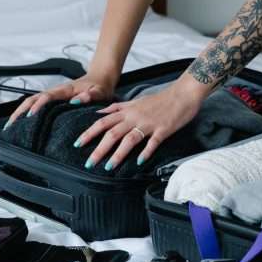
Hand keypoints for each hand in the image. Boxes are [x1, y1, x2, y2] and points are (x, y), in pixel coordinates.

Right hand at [5, 70, 115, 127]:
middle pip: (32, 99)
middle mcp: (56, 91)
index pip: (47, 97)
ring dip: (20, 112)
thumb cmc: (100, 86)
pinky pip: (36, 105)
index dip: (37, 106)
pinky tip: (22, 123)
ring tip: (11, 127)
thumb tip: (76, 101)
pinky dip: (26, 113)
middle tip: (11, 125)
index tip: (30, 116)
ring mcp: (53, 95)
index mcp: (65, 90)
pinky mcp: (53, 100)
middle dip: (20, 111)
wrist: (100, 78)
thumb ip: (90, 96)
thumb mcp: (100, 92)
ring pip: (31, 102)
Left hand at [76, 77, 207, 170]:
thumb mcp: (136, 101)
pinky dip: (145, 152)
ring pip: (129, 139)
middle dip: (99, 149)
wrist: (183, 93)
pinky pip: (152, 142)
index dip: (89, 133)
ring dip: (118, 154)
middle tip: (88, 163)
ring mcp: (149, 124)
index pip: (103, 122)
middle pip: (112, 133)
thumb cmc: (161, 99)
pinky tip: (138, 162)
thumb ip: (118, 107)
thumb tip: (100, 112)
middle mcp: (135, 117)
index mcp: (128, 111)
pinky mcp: (163, 130)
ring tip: (108, 167)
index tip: (77, 143)